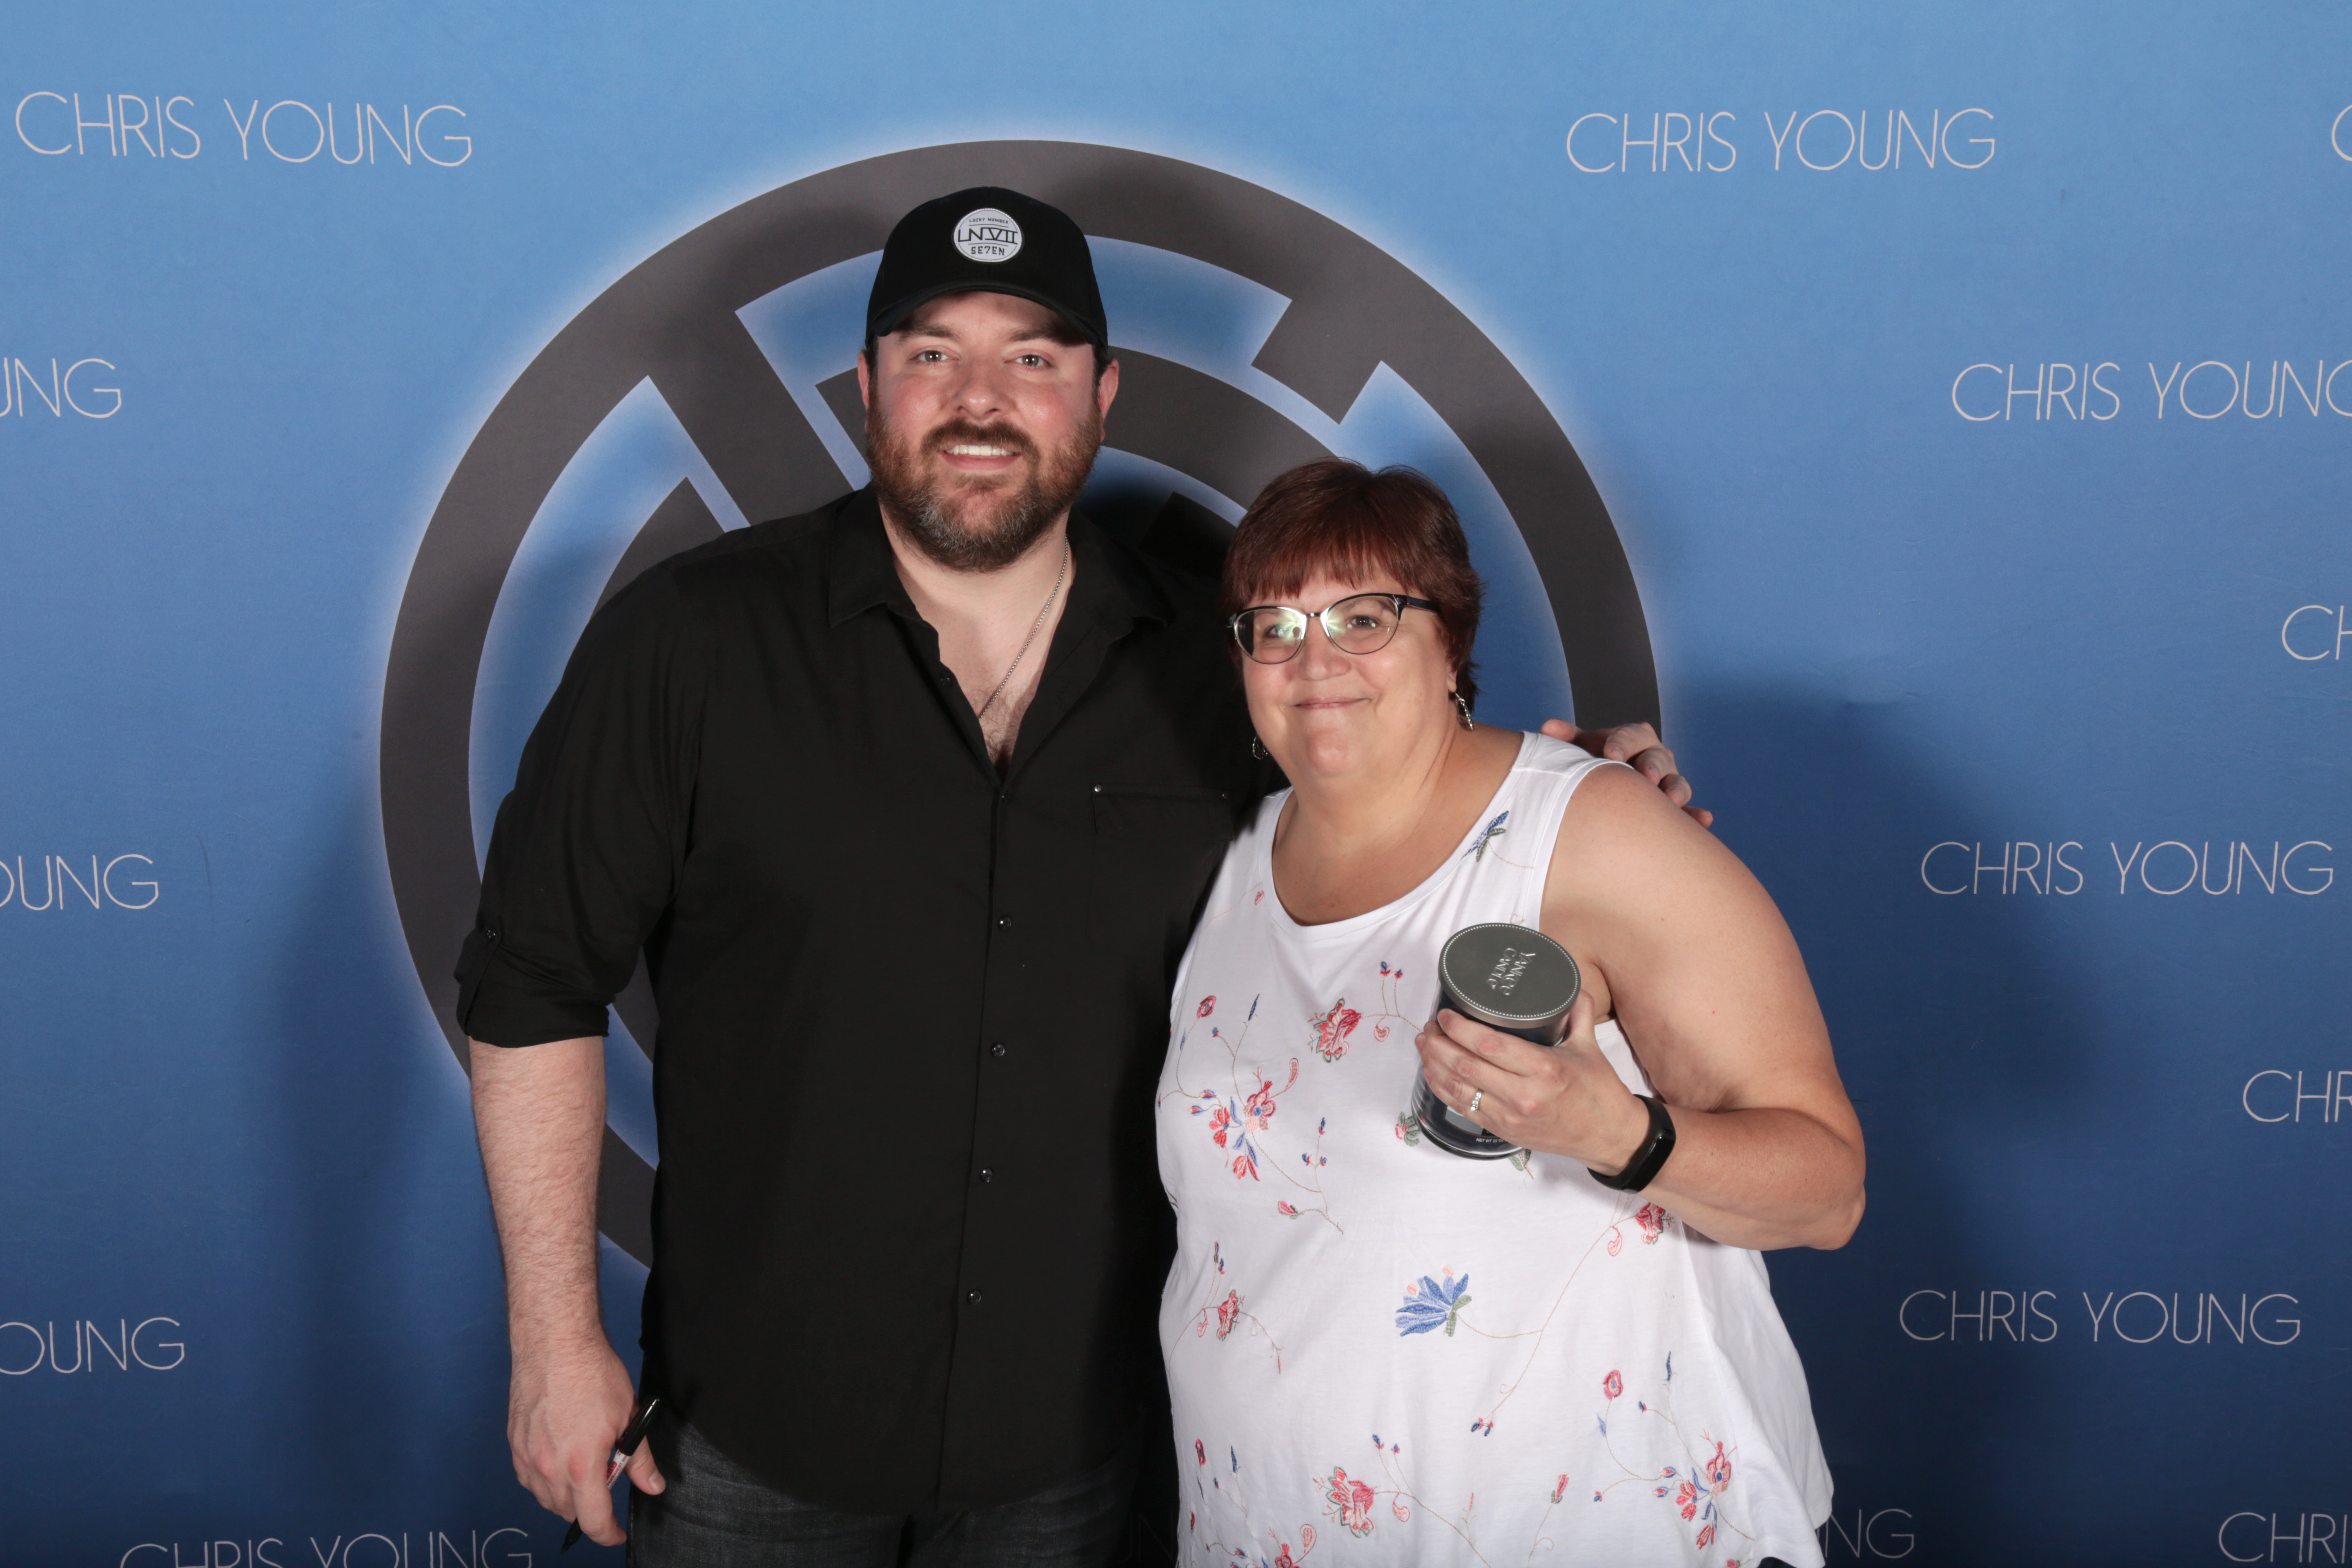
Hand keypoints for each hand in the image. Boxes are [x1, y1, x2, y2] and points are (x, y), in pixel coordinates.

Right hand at [507, 1336, 665, 1546]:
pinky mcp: (514, 1442)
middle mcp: (547, 1467)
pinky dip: (543, 1481)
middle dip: (588, 1513)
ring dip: (565, 1498)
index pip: (592, 1520)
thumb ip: (640, 1459)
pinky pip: (527, 1478)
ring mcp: (526, 1455)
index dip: (608, 1534)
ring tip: (584, 1478)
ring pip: (544, 1497)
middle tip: (606, 1494)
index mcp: (580, 1465)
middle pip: (567, 1512)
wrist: (555, 1343)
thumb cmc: (592, 1373)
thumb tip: (653, 1485)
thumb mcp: (628, 1417)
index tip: (617, 1533)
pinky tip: (558, 1465)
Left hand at [1414, 996, 1650, 1170]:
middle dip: (1439, 1043)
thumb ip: (1578, 1011)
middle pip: (1465, 1066)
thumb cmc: (1599, 1091)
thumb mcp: (1590, 1046)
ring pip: (1458, 1089)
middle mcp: (1523, 1095)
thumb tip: (1568, 983)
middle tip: (1430, 1026)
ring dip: (1434, 1065)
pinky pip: (1463, 1109)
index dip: (1459, 1028)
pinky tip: (1433, 1073)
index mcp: (1544, 1069)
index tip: (1446, 1015)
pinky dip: (1442, 1089)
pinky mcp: (1503, 1131)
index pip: (1488, 1045)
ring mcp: (1510, 1117)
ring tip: (1425, 1044)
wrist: (1608, 1136)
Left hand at [1541, 720, 1711, 828]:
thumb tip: (1548, 728)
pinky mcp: (1675, 809)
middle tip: (1644, 776)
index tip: (1610, 755)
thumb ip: (1568, 740)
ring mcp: (1668, 783)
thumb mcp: (1580, 750)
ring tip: (1670, 800)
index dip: (1622, 743)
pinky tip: (1703, 820)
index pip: (1632, 735)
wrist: (1602, 794)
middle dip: (1652, 766)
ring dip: (1676, 790)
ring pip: (1678, 784)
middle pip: (1659, 758)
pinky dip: (1697, 815)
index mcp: (1634, 738)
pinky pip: (1689, 812)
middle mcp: (1655, 758)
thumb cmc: (1591, 765)